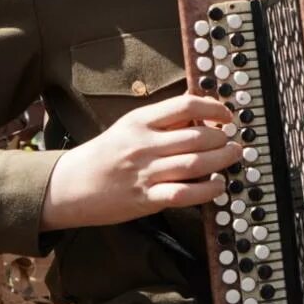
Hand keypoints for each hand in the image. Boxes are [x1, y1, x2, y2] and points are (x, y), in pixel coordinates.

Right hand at [42, 94, 242, 230]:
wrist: (69, 186)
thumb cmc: (104, 155)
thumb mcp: (129, 127)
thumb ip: (162, 120)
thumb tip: (199, 111)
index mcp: (140, 121)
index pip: (186, 105)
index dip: (214, 109)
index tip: (227, 116)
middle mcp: (144, 144)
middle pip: (197, 137)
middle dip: (223, 139)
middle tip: (234, 141)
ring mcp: (145, 172)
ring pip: (195, 164)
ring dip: (222, 161)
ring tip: (232, 157)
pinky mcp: (146, 198)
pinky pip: (184, 193)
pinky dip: (207, 190)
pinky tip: (217, 186)